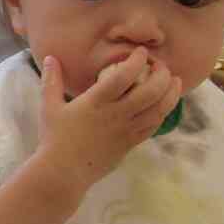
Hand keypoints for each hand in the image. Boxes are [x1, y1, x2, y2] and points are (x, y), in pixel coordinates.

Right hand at [33, 50, 182, 197]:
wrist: (64, 171)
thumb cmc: (55, 138)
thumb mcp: (49, 107)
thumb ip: (51, 80)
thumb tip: (49, 57)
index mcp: (96, 101)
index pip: (124, 75)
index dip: (137, 60)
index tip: (141, 52)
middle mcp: (116, 114)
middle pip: (150, 91)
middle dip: (161, 74)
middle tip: (160, 65)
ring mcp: (127, 130)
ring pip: (159, 109)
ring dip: (171, 92)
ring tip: (174, 81)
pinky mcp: (131, 143)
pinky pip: (154, 126)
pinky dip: (164, 112)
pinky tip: (165, 104)